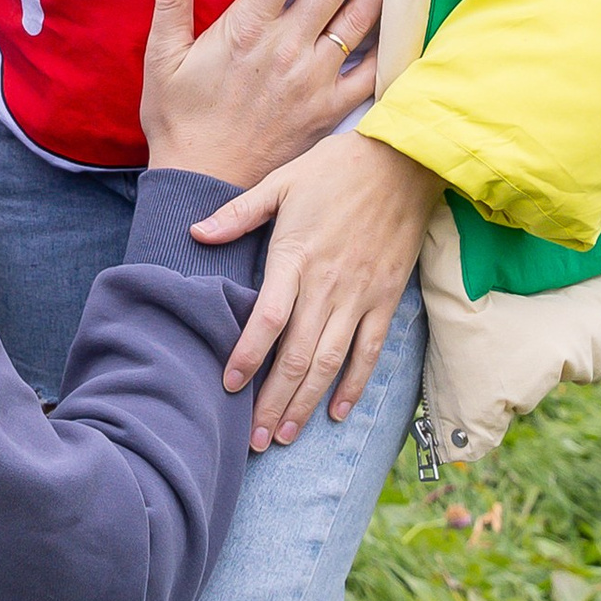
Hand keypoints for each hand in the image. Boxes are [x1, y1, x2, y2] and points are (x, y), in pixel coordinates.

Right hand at [139, 0, 388, 188]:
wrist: (205, 182)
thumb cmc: (179, 119)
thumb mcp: (162, 59)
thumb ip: (171, 3)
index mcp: (246, 31)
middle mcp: (286, 49)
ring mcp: (313, 80)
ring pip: (359, 21)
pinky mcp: (330, 108)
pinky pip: (371, 72)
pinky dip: (391, 45)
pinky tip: (403, 22)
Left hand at [191, 128, 440, 447]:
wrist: (405, 161)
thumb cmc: (337, 169)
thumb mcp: (282, 181)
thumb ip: (239, 213)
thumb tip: (196, 234)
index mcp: (295, 258)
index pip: (266, 320)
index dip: (245, 357)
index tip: (226, 387)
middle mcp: (327, 285)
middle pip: (295, 356)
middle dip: (271, 401)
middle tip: (252, 439)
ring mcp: (360, 296)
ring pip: (329, 363)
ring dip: (306, 404)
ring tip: (283, 436)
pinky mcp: (386, 300)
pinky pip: (369, 352)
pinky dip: (353, 385)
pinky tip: (336, 412)